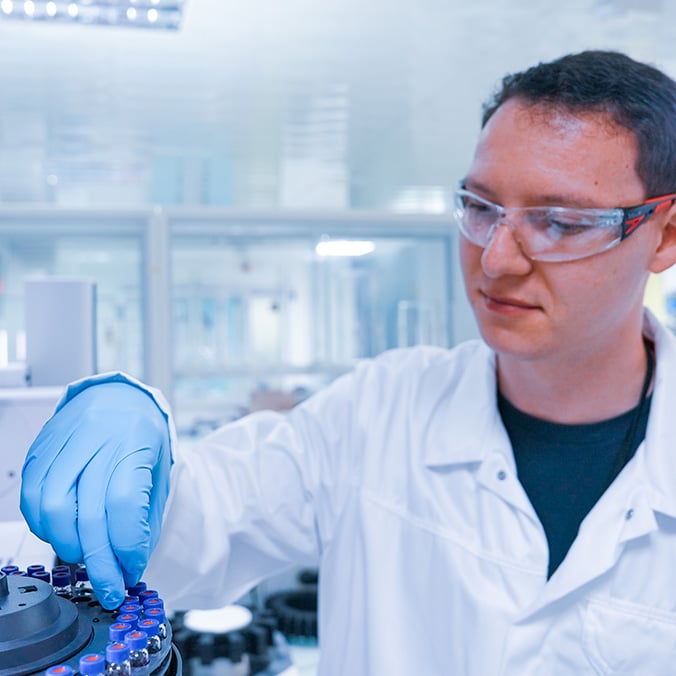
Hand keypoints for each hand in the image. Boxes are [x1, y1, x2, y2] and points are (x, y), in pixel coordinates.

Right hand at [20, 382, 171, 607]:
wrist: (119, 397)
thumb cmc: (142, 436)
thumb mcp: (159, 470)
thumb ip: (144, 516)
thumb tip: (129, 566)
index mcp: (134, 441)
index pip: (123, 504)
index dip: (125, 547)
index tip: (131, 572)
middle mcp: (96, 438)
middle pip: (86, 513)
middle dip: (98, 563)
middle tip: (109, 586)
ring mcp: (63, 441)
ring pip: (52, 508)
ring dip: (68, 546)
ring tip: (87, 556)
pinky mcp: (39, 449)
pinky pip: (32, 498)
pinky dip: (46, 527)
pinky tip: (65, 533)